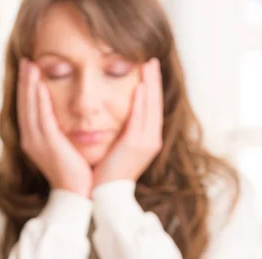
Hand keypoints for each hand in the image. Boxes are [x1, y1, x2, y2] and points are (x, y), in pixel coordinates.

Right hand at [17, 59, 92, 196]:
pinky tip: (42, 83)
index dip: (26, 88)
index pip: (27, 108)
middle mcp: (30, 140)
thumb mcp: (64, 148)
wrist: (77, 194)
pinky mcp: (49, 143)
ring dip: (30, 84)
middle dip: (25, 81)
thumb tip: (63, 119)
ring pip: (30, 107)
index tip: (29, 69)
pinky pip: (42, 116)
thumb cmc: (75, 173)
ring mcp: (37, 142)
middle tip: (26, 60)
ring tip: (31, 65)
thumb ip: (59, 133)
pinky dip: (40, 99)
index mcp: (33, 141)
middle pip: (24, 104)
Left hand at [93, 58, 163, 188]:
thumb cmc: (107, 174)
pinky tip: (139, 86)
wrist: (106, 195)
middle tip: (152, 60)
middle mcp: (151, 140)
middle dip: (154, 81)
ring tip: (148, 65)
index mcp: (148, 141)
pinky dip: (140, 102)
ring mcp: (146, 143)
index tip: (149, 71)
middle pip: (155, 104)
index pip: (152, 109)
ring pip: (150, 108)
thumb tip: (119, 120)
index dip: (152, 89)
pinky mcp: (136, 146)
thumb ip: (123, 133)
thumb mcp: (118, 150)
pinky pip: (139, 119)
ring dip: (150, 85)